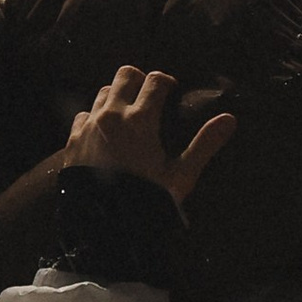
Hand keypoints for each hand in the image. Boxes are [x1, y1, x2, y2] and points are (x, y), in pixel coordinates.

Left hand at [65, 65, 237, 206]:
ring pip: (103, 92)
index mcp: (140, 119)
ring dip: (117, 97)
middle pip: (125, 75)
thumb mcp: (181, 175)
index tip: (172, 91)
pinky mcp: (72, 141)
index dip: (167, 82)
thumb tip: (229, 119)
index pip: (155, 80)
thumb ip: (204, 144)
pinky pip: (83, 115)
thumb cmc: (146, 200)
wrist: (103, 226)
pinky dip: (94, 117)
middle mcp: (112, 115)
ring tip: (127, 115)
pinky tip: (103, 133)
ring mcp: (89, 126)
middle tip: (149, 98)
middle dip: (140, 81)